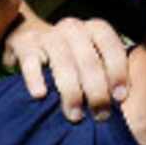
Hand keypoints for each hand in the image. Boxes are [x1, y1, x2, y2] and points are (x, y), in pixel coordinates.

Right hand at [2, 12, 128, 117]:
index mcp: (94, 29)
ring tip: (75, 115)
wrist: (30, 39)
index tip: (119, 97)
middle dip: (96, 90)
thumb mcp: (93, 59)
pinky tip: (40, 95)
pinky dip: (35, 78)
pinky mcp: (24, 44)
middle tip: (100, 115)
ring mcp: (48, 35)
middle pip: (88, 59)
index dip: (117, 71)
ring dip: (71, 91)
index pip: (110, 45)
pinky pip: (30, 61)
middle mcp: (73, 28)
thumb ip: (108, 74)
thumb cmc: (72, 58)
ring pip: (62, 61)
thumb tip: (121, 100)